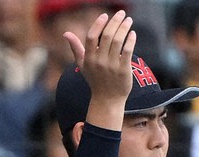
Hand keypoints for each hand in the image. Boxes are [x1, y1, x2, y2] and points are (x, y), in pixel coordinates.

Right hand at [65, 10, 135, 130]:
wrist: (107, 100)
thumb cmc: (95, 80)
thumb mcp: (83, 65)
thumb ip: (76, 48)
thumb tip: (66, 34)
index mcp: (88, 59)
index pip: (91, 37)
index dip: (98, 24)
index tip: (105, 15)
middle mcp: (99, 62)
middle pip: (107, 36)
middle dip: (115, 21)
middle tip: (122, 13)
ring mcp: (111, 66)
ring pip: (118, 41)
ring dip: (124, 27)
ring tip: (128, 20)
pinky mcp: (123, 70)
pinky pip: (127, 50)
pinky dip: (130, 39)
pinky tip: (132, 34)